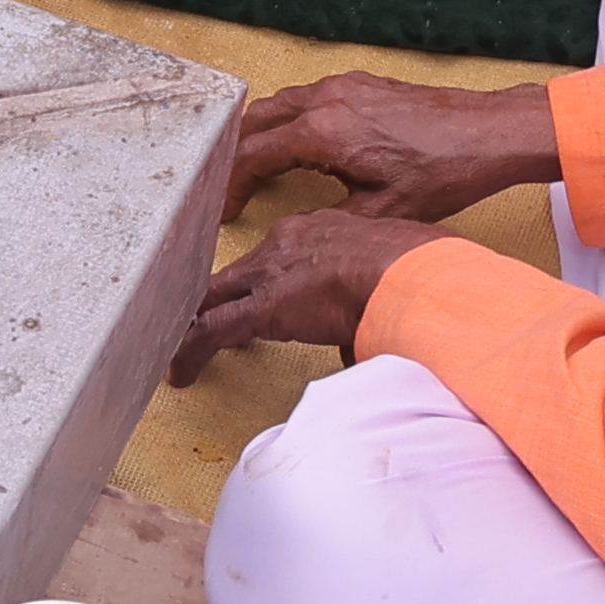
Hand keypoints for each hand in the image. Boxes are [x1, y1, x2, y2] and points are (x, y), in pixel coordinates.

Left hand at [168, 207, 455, 388]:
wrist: (415, 274)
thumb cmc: (425, 274)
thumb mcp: (399, 277)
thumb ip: (380, 298)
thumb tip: (380, 332)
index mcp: (322, 230)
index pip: (278, 257)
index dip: (266, 281)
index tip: (267, 300)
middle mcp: (286, 244)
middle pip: (238, 272)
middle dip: (217, 297)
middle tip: (197, 320)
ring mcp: (270, 272)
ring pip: (216, 296)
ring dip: (197, 322)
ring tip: (179, 348)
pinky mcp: (262, 308)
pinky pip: (212, 329)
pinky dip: (191, 351)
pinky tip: (180, 373)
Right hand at [224, 70, 560, 226]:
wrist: (487, 133)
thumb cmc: (443, 172)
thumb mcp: (381, 211)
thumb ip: (330, 219)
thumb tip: (300, 231)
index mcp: (322, 132)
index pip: (254, 156)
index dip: (231, 186)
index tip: (223, 209)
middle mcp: (325, 100)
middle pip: (256, 122)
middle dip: (235, 155)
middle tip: (229, 188)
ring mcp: (343, 85)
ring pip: (281, 105)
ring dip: (261, 134)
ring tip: (256, 167)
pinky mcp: (361, 83)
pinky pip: (308, 97)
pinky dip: (290, 119)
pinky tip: (300, 144)